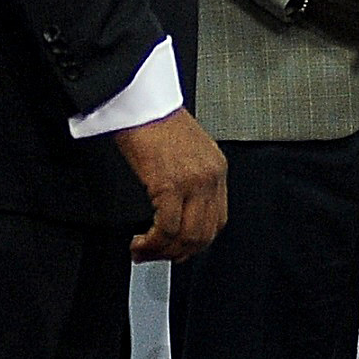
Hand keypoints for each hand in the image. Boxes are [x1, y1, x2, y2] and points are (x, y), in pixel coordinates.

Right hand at [114, 109, 228, 261]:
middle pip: (204, 234)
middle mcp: (211, 178)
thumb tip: (179, 211)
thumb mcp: (187, 151)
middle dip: (178, 252)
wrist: (142, 102)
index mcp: (217, 170)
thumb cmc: (156, 122)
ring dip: (162, 251)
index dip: (198, 242)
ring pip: (186, 236)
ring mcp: (193, 182)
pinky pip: (166, 227)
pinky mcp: (170, 184)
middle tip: (157, 256)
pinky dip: (153, 241)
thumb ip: (191, 179)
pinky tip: (140, 241)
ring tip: (143, 251)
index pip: (217, 221)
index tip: (179, 249)